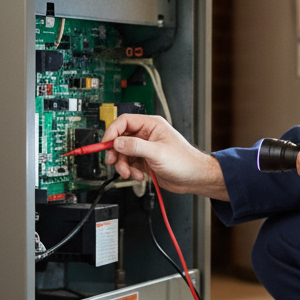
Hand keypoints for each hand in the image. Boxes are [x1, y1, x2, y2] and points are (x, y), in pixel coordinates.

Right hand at [101, 114, 228, 199]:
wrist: (194, 178)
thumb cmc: (184, 161)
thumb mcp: (157, 152)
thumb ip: (135, 146)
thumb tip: (117, 142)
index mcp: (151, 125)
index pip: (124, 122)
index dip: (112, 132)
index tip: (106, 144)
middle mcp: (147, 135)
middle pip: (120, 139)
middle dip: (116, 152)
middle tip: (113, 161)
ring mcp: (145, 148)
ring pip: (123, 154)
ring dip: (124, 165)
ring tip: (130, 174)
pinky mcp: (145, 160)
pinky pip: (129, 164)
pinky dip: (131, 172)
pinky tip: (139, 176)